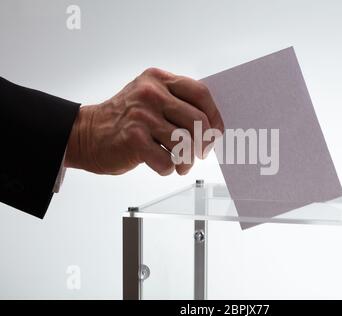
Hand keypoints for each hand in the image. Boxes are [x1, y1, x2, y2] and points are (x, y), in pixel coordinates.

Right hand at [64, 68, 223, 175]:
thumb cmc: (124, 120)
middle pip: (198, 120)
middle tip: (200, 153)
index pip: (201, 94)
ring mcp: (142, 115)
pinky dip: (169, 168)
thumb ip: (176, 102)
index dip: (214, 117)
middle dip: (204, 143)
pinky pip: (167, 160)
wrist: (85, 133)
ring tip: (180, 164)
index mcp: (158, 79)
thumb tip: (211, 126)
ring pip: (185, 143)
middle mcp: (151, 93)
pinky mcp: (133, 139)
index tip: (215, 133)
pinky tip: (162, 165)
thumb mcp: (149, 97)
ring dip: (187, 161)